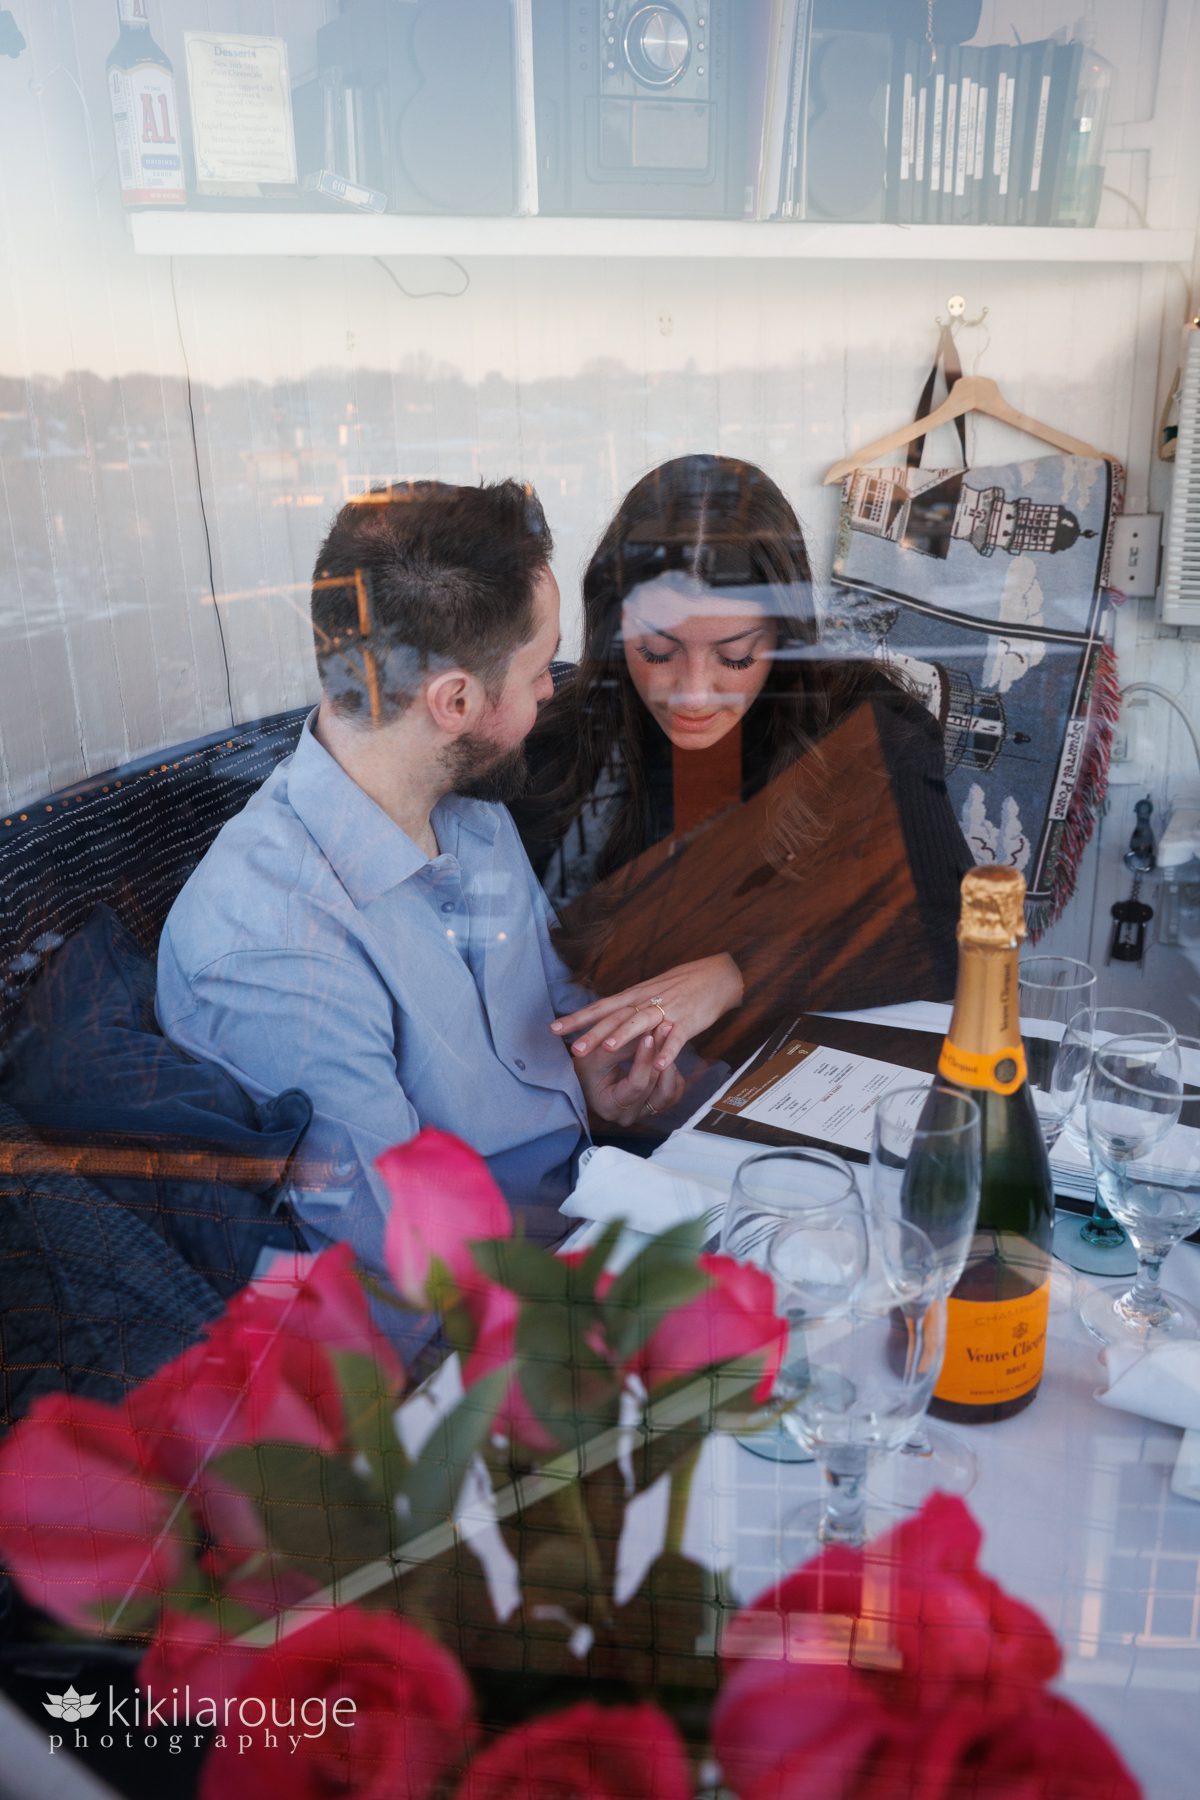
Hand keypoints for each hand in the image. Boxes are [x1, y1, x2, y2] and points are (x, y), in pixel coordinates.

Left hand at [552, 954, 743, 1072]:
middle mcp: (646, 1002)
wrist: (716, 976)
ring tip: (608, 1050)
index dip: (577, 1018)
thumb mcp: (649, 993)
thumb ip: (628, 1008)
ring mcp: (667, 1011)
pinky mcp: (688, 1022)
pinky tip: (658, 1065)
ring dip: (624, 1036)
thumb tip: (605, 1020)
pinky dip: (667, 1052)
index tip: (553, 1028)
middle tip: (574, 1049)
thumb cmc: (680, 986)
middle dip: (594, 1033)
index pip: (601, 1007)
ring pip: (641, 1024)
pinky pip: (676, 1039)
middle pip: (615, 1017)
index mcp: (635, 996)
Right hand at [574, 1022, 685, 1129]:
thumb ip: (621, 1045)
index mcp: (610, 1107)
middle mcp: (628, 1116)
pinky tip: (666, 1055)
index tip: (648, 1036)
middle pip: (654, 1086)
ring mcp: (642, 1113)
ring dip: (669, 1064)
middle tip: (663, 1027)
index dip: (644, 1060)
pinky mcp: (653, 1107)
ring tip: (667, 1039)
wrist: (586, 1077)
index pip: (636, 1085)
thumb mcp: (597, 1054)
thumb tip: (647, 1029)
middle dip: (659, 1055)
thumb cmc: (586, 1066)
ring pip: (668, 1092)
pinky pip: (673, 1093)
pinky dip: (672, 1074)